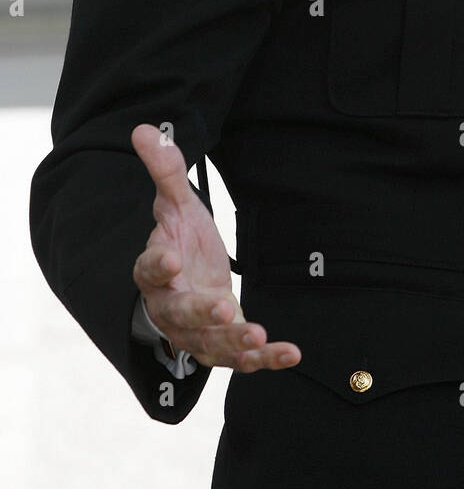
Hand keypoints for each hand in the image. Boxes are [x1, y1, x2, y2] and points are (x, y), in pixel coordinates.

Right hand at [131, 123, 300, 371]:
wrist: (190, 281)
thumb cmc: (181, 240)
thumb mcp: (177, 204)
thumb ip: (165, 172)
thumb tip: (145, 128)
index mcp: (154, 271)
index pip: (148, 271)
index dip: (156, 265)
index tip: (169, 257)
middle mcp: (171, 308)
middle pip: (180, 316)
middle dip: (201, 314)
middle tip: (224, 310)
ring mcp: (196, 333)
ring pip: (210, 346)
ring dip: (234, 344)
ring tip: (259, 336)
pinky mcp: (224, 347)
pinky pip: (242, 359)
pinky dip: (266, 359)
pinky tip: (293, 353)